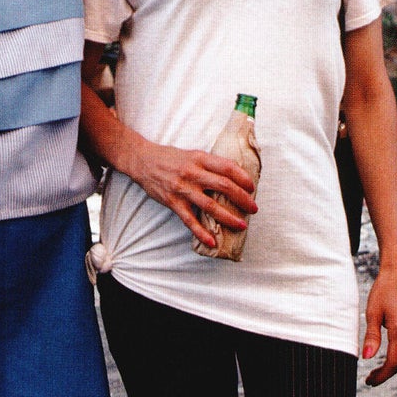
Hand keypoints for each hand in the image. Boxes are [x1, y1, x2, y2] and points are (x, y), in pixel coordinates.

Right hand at [132, 139, 257, 252]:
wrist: (142, 161)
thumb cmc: (170, 158)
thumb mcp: (192, 154)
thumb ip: (210, 164)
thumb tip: (233, 177)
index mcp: (200, 159)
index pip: (228, 168)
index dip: (243, 178)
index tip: (252, 187)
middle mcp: (193, 173)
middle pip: (224, 186)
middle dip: (242, 199)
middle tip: (253, 208)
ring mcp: (183, 189)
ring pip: (211, 206)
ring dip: (228, 218)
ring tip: (241, 225)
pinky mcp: (173, 202)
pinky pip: (190, 220)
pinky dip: (201, 233)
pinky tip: (212, 242)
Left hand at [361, 262, 396, 385]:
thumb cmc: (383, 290)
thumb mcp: (372, 313)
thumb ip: (371, 336)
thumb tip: (367, 358)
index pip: (393, 363)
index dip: (382, 376)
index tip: (369, 381)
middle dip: (386, 374)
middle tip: (370, 379)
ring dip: (392, 366)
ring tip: (375, 370)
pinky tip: (385, 355)